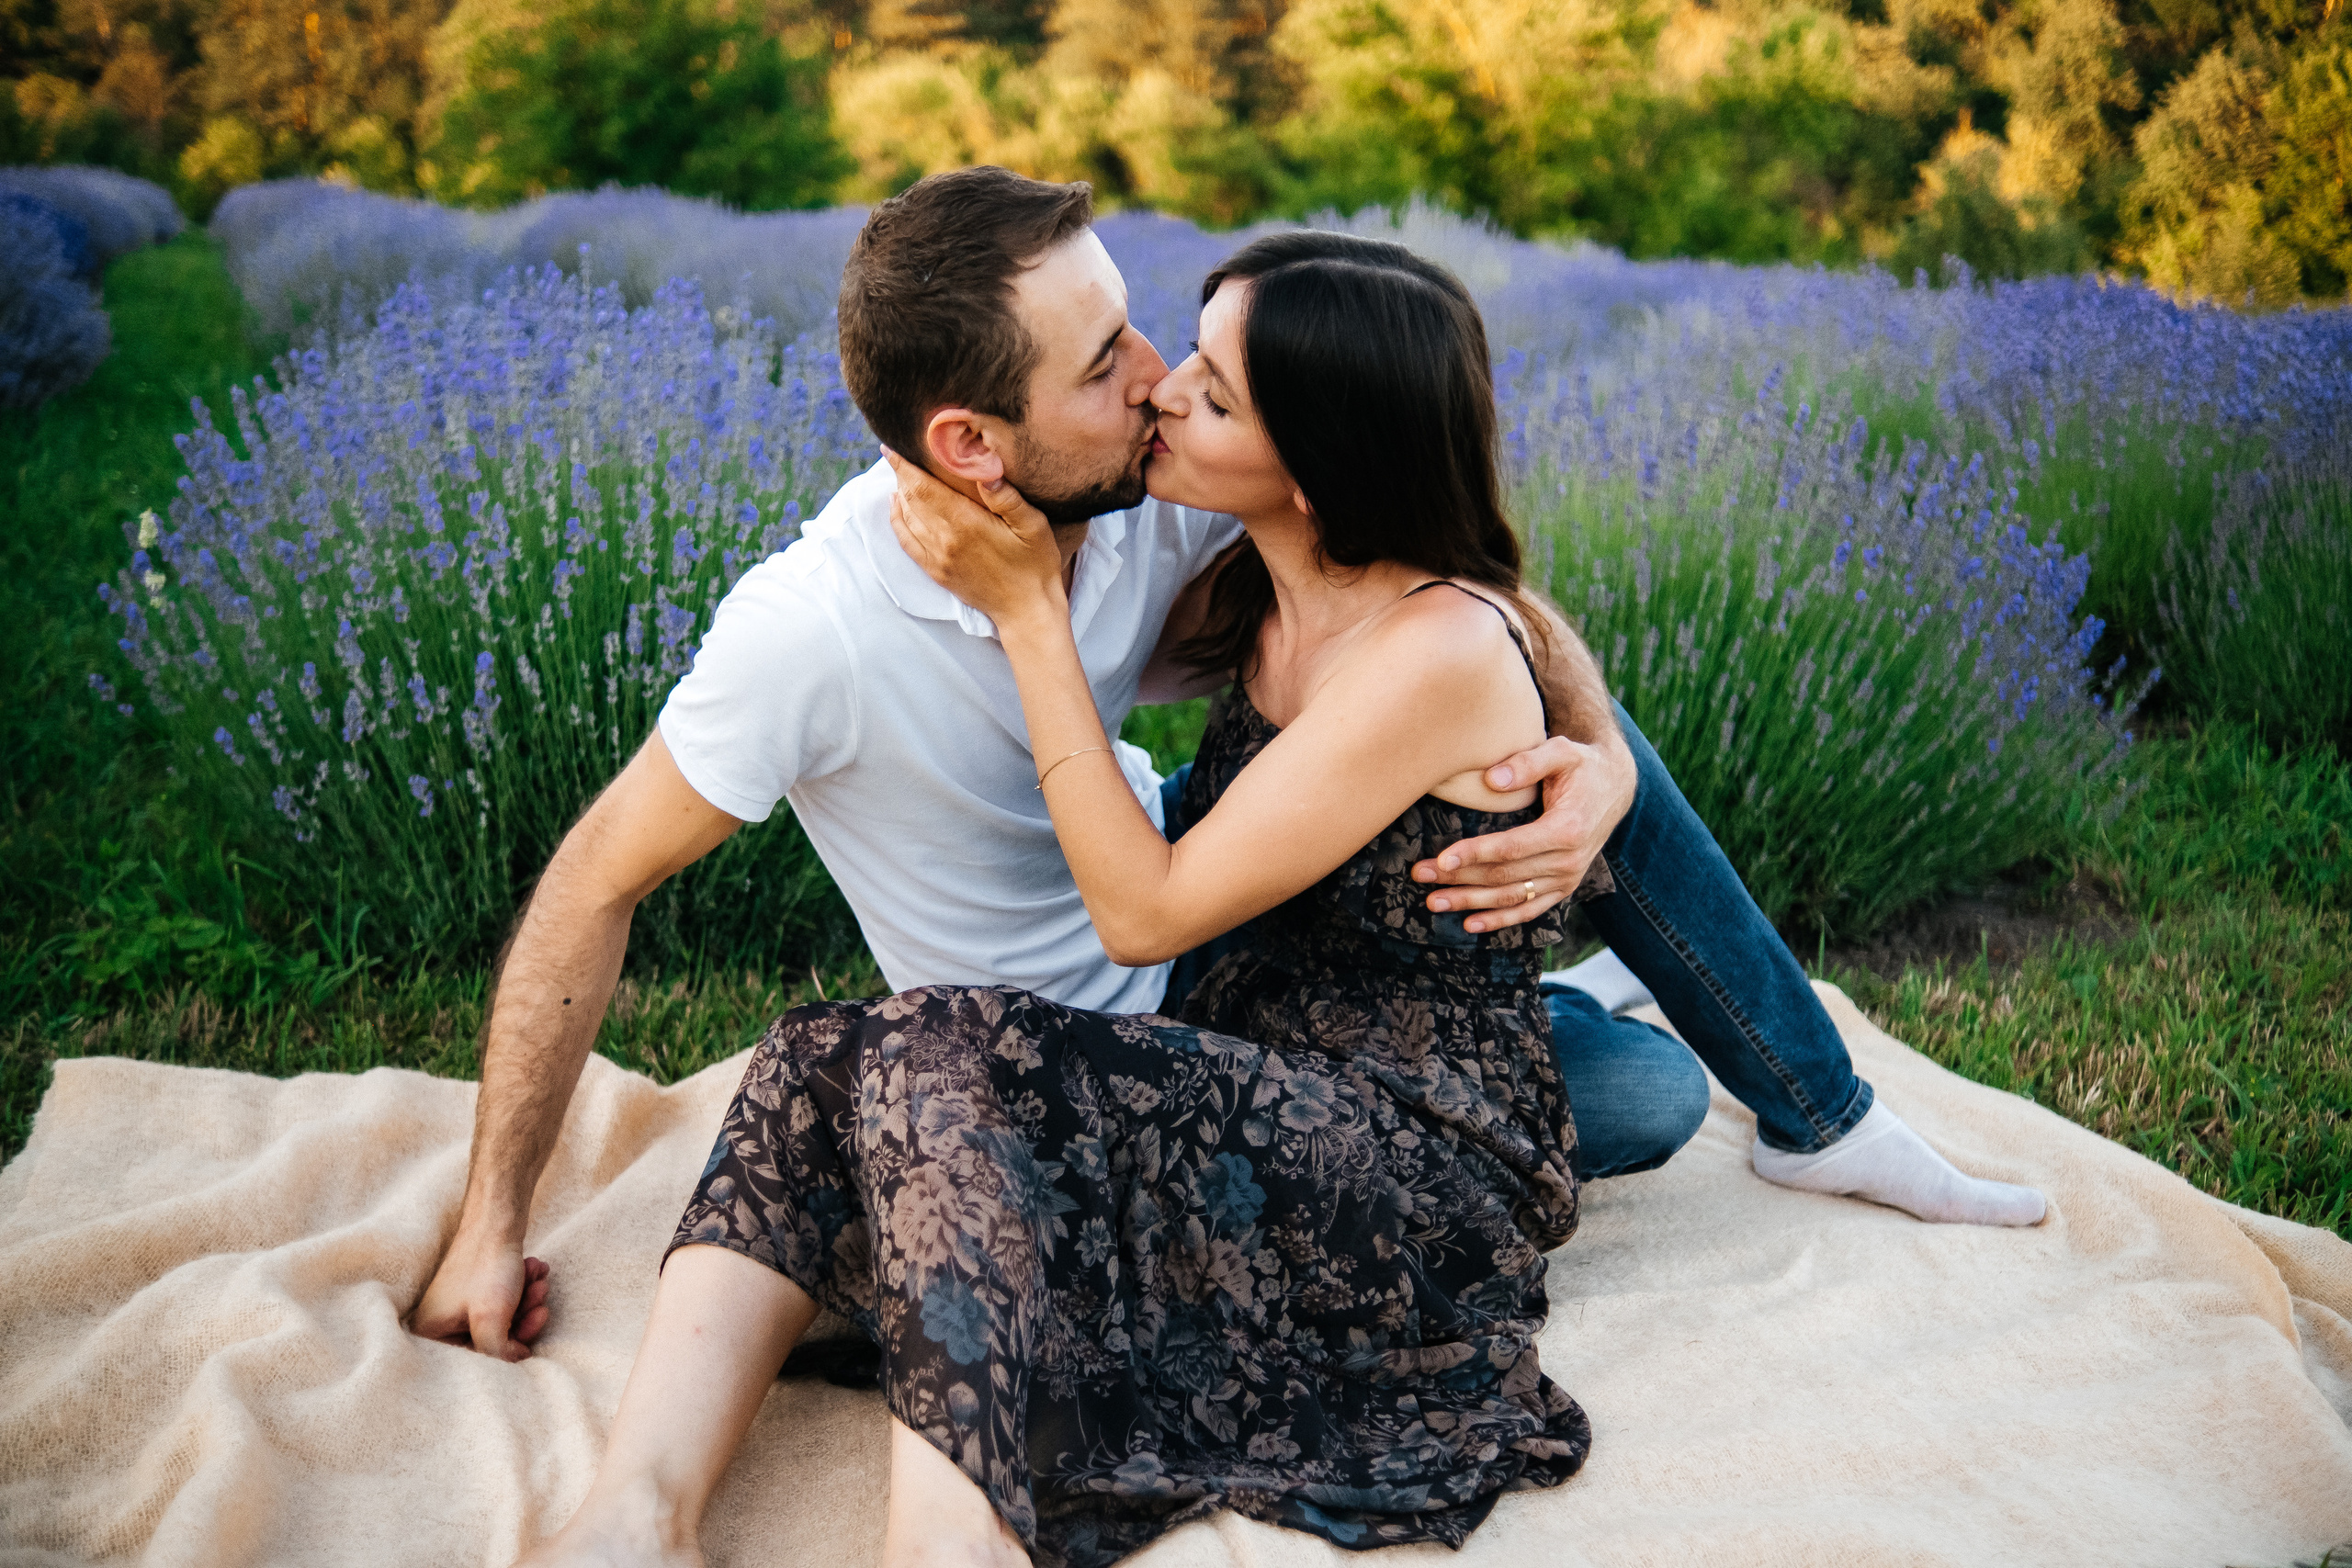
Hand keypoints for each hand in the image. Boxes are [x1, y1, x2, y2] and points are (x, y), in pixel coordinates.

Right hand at [410, 1221, 551, 1360]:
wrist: (498, 1219)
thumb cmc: (487, 1268)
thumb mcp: (490, 1320)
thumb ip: (496, 1353)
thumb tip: (514, 1363)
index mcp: (429, 1332)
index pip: (472, 1361)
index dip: (504, 1352)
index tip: (526, 1341)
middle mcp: (439, 1320)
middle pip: (492, 1338)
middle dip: (523, 1320)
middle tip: (541, 1305)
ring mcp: (459, 1303)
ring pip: (504, 1318)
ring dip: (528, 1302)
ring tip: (539, 1281)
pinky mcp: (478, 1289)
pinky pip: (506, 1301)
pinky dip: (524, 1290)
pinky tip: (535, 1271)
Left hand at [884, 449, 1064, 627]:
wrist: (1027, 610)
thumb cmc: (1035, 565)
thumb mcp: (1033, 526)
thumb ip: (1007, 497)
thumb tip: (984, 471)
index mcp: (966, 523)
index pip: (923, 487)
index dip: (904, 466)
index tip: (891, 448)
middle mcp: (945, 540)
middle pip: (911, 499)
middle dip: (900, 475)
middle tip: (896, 455)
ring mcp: (938, 558)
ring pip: (906, 519)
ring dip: (899, 495)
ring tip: (899, 475)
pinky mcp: (937, 572)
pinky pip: (907, 542)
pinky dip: (897, 521)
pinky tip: (897, 507)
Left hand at [1411, 732, 1636, 932]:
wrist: (1614, 787)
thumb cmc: (1581, 766)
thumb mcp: (1562, 751)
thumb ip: (1528, 762)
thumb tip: (1492, 780)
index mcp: (1567, 829)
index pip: (1512, 848)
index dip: (1474, 855)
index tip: (1441, 859)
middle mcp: (1569, 861)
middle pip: (1504, 876)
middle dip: (1459, 878)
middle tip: (1420, 875)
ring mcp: (1566, 879)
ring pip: (1511, 898)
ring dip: (1470, 903)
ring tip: (1433, 902)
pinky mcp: (1563, 888)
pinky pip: (1529, 911)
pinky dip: (1500, 920)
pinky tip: (1470, 924)